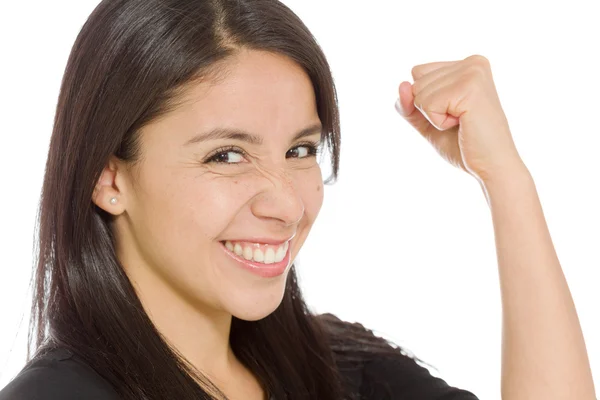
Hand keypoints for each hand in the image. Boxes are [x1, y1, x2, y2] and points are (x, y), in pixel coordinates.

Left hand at [396, 55, 524, 183]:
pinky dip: (438, 122)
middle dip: (429, 110)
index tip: (455, 113)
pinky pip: (427, 104)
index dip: (426, 101)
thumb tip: (402, 85)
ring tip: (463, 123)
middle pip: (416, 82)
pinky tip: (463, 125)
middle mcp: (473, 62)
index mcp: (467, 65)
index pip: (417, 73)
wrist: (492, 167)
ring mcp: (472, 72)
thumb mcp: (427, 120)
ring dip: (434, 117)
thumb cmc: (463, 145)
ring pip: (419, 93)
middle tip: (461, 122)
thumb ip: (409, 103)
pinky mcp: (469, 87)